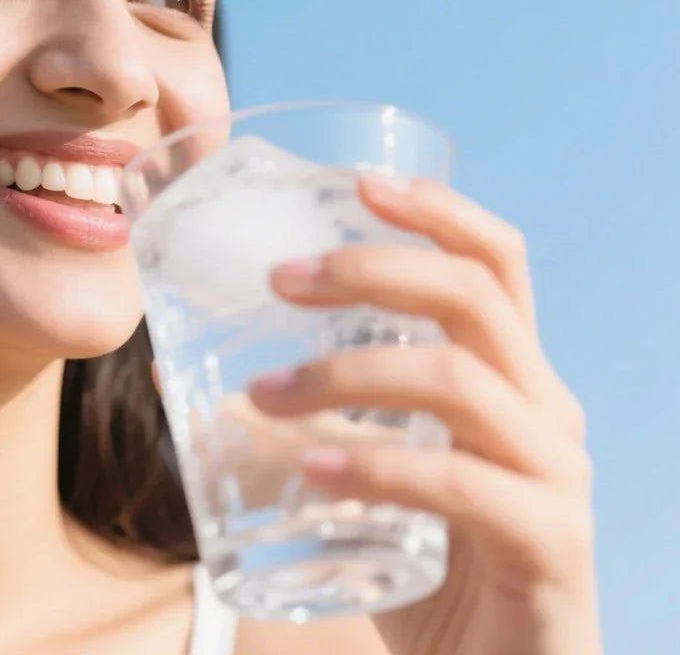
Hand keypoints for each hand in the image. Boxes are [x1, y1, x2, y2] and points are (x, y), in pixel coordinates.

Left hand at [247, 175, 600, 654]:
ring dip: (346, 375)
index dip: (435, 209)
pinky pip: (464, 485)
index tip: (356, 181)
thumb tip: (190, 374)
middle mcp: (544, 409)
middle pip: (474, 297)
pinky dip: (379, 466)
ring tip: (262, 395)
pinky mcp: (550, 544)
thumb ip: (307, 421)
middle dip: (370, 269)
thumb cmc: (429, 564)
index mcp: (509, 376)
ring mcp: (555, 475)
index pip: (493, 262)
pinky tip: (312, 470)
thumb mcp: (367, 473)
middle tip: (279, 279)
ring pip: (459, 381)